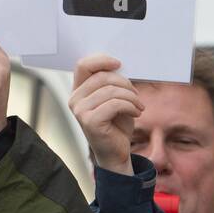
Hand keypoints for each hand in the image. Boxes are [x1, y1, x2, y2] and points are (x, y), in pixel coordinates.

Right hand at [69, 54, 143, 176]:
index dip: (101, 60)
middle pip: (102, 76)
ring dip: (131, 97)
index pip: (83, 65)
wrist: (116, 152)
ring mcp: (80, 111)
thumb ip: (110, 83)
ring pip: (111, 90)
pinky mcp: (90, 121)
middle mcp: (75, 99)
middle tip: (136, 95)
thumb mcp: (114, 98)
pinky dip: (130, 106)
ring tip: (138, 106)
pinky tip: (136, 112)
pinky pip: (115, 104)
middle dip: (125, 83)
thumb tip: (119, 66)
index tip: (119, 64)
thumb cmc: (116, 124)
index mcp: (78, 91)